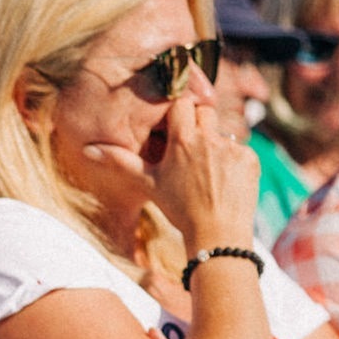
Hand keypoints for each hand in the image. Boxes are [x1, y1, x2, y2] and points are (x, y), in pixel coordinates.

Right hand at [84, 96, 257, 253]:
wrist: (217, 235)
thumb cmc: (179, 210)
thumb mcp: (148, 184)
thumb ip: (120, 162)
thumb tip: (88, 150)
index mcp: (183, 141)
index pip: (182, 104)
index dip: (179, 115)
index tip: (176, 129)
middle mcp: (209, 139)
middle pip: (205, 111)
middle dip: (198, 125)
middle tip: (191, 151)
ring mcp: (233, 148)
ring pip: (222, 132)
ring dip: (215, 145)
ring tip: (208, 174)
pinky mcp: (250, 159)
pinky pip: (240, 149)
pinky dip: (233, 162)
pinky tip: (224, 182)